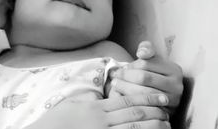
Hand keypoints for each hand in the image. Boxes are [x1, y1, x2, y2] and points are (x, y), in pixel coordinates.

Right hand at [24, 93, 170, 128]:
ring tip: (165, 124)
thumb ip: (89, 100)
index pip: (126, 100)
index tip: (158, 98)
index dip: (145, 98)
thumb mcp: (71, 105)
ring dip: (152, 125)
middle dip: (153, 111)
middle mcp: (101, 121)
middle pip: (133, 114)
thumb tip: (101, 97)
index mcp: (95, 108)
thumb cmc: (56, 122)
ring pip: (133, 128)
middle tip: (166, 109)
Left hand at [110, 41, 182, 110]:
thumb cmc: (151, 73)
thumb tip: (141, 53)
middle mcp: (177, 85)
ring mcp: (173, 100)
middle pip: (143, 78)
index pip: (145, 64)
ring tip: (115, 84)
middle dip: (125, 76)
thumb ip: (146, 49)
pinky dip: (131, 99)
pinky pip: (144, 105)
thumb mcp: (151, 59)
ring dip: (125, 87)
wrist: (158, 95)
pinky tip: (122, 95)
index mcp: (174, 69)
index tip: (121, 68)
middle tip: (114, 77)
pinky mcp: (166, 112)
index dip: (130, 66)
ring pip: (143, 92)